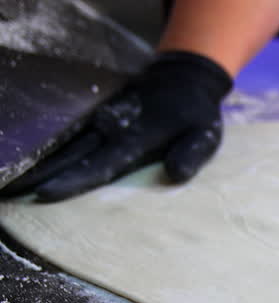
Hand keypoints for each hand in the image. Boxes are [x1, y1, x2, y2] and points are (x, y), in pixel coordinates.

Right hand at [2, 51, 232, 201]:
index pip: (100, 165)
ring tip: (14, 185)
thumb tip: (176, 175)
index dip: (73, 181)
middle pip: (71, 157)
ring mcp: (102, 123)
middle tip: (11, 194)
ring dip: (39, 166)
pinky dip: (51, 154)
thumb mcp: (205, 134)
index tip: (46, 194)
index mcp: (136, 139)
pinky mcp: (98, 120)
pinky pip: (71, 140)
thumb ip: (190, 154)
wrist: (183, 77)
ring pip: (65, 148)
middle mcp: (111, 130)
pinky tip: (34, 168)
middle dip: (41, 176)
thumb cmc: (196, 114)